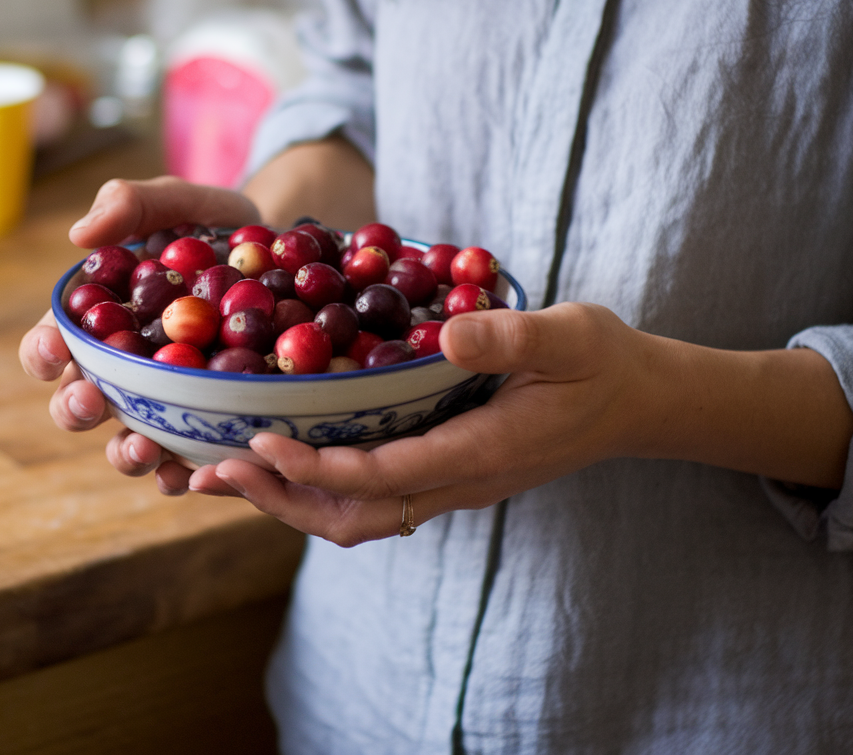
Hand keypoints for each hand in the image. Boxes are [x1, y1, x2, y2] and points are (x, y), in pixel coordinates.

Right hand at [19, 175, 259, 491]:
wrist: (282, 251)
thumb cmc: (212, 226)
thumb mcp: (175, 201)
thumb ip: (129, 204)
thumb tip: (80, 236)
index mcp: (99, 322)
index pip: (52, 345)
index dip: (41, 353)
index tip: (53, 350)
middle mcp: (124, 369)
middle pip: (79, 403)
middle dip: (75, 410)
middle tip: (92, 402)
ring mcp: (165, 400)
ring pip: (128, 441)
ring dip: (126, 454)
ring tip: (144, 450)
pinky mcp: (210, 418)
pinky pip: (189, 456)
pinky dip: (185, 473)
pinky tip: (193, 474)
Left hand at [181, 303, 648, 544]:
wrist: (635, 402)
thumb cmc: (601, 363)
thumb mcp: (568, 335)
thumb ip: (510, 337)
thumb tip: (446, 335)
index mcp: (482, 451)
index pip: (384, 476)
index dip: (317, 467)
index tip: (259, 442)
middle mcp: (459, 480)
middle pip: (355, 518)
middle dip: (282, 500)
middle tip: (217, 470)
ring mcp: (452, 482)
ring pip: (359, 517)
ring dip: (293, 499)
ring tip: (233, 471)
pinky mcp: (448, 471)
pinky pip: (373, 496)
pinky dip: (320, 486)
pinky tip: (290, 456)